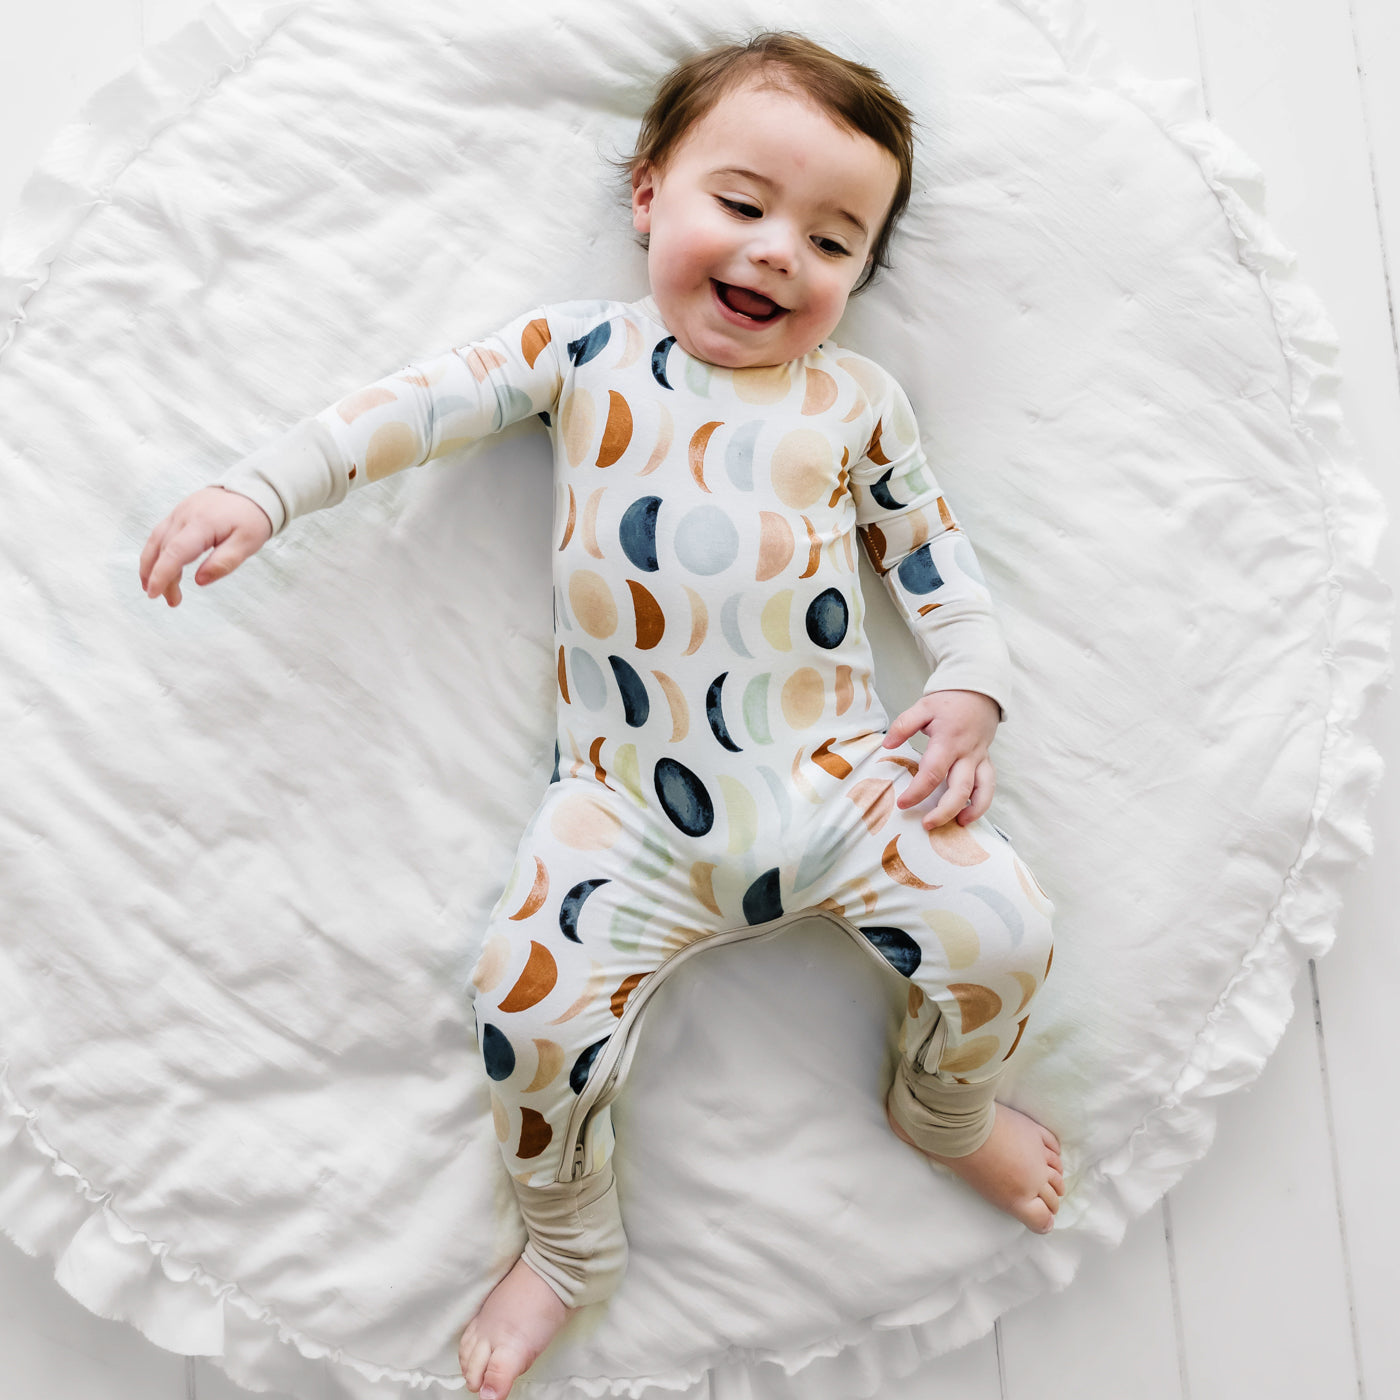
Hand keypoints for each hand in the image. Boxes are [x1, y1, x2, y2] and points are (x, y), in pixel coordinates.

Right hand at [138, 486, 272, 606]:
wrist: (252, 490)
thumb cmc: (252, 519)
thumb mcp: (247, 544)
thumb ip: (223, 562)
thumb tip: (199, 581)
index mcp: (202, 524)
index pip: (175, 552)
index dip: (162, 574)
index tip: (154, 594)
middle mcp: (184, 516)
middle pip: (164, 550)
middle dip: (161, 577)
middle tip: (172, 601)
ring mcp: (179, 512)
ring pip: (156, 541)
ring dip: (151, 566)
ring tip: (154, 589)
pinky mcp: (179, 512)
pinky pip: (161, 534)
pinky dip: (156, 553)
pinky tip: (158, 567)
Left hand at [882, 689, 999, 827]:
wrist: (979, 691)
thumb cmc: (949, 702)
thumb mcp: (923, 707)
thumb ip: (904, 725)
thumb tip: (887, 745)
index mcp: (948, 741)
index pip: (932, 773)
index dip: (917, 791)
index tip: (902, 803)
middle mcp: (966, 753)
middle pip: (959, 789)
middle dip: (944, 811)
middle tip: (926, 824)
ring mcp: (979, 758)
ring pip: (980, 790)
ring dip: (970, 810)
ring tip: (957, 825)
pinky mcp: (987, 761)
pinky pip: (989, 785)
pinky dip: (983, 802)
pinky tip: (970, 814)